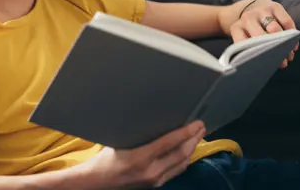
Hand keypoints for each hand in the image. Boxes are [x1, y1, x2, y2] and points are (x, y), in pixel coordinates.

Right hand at [76, 121, 205, 188]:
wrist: (97, 184)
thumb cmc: (105, 159)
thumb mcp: (120, 141)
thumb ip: (139, 133)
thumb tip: (154, 117)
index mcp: (141, 158)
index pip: (170, 143)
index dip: (186, 132)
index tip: (197, 123)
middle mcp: (152, 171)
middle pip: (180, 154)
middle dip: (194, 139)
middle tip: (202, 126)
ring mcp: (155, 180)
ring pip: (181, 164)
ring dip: (192, 149)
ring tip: (198, 136)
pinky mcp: (155, 185)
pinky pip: (176, 171)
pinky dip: (185, 159)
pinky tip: (187, 151)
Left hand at [230, 0, 297, 67]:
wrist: (253, 7)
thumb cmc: (250, 31)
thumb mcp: (245, 39)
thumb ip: (250, 50)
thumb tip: (262, 68)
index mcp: (237, 28)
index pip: (242, 43)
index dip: (254, 55)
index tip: (263, 65)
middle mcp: (247, 18)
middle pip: (260, 37)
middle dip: (272, 51)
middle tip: (282, 63)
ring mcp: (261, 11)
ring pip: (274, 29)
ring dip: (284, 44)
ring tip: (289, 55)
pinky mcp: (274, 6)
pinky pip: (286, 21)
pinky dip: (291, 33)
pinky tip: (294, 44)